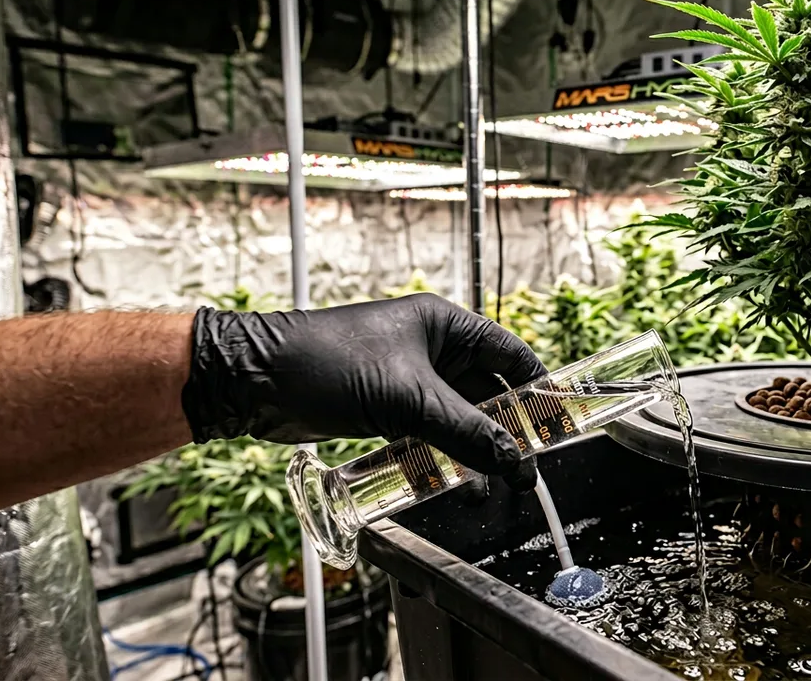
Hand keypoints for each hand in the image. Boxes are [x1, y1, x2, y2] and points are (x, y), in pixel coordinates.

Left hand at [181, 294, 546, 490]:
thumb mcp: (405, 398)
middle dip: (506, 433)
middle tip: (525, 470)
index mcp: (445, 326)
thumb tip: (509, 461)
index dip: (536, 389)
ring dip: (474, 451)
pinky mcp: (386, 408)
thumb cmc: (325, 362)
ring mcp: (408, 380)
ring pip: (458, 419)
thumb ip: (463, 432)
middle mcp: (432, 349)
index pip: (510, 355)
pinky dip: (442, 457)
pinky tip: (452, 482)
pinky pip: (428, 435)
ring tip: (492, 485)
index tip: (556, 425)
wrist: (255, 380)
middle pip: (487, 394)